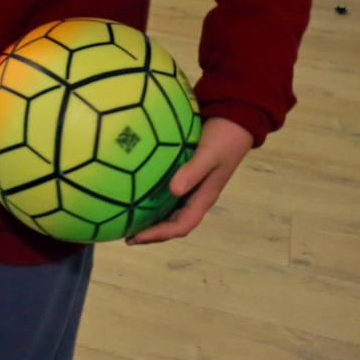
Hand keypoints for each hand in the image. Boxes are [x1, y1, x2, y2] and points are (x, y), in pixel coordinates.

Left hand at [126, 117, 252, 243]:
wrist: (235, 122)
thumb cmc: (223, 139)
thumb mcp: (208, 155)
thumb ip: (193, 171)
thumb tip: (174, 190)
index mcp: (204, 198)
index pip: (181, 226)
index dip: (159, 235)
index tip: (135, 238)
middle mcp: (196, 196)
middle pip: (172, 224)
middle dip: (151, 233)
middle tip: (124, 236)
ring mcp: (191, 187)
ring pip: (169, 211)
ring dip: (150, 218)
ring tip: (126, 220)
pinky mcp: (185, 174)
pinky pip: (166, 193)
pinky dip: (151, 199)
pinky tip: (134, 193)